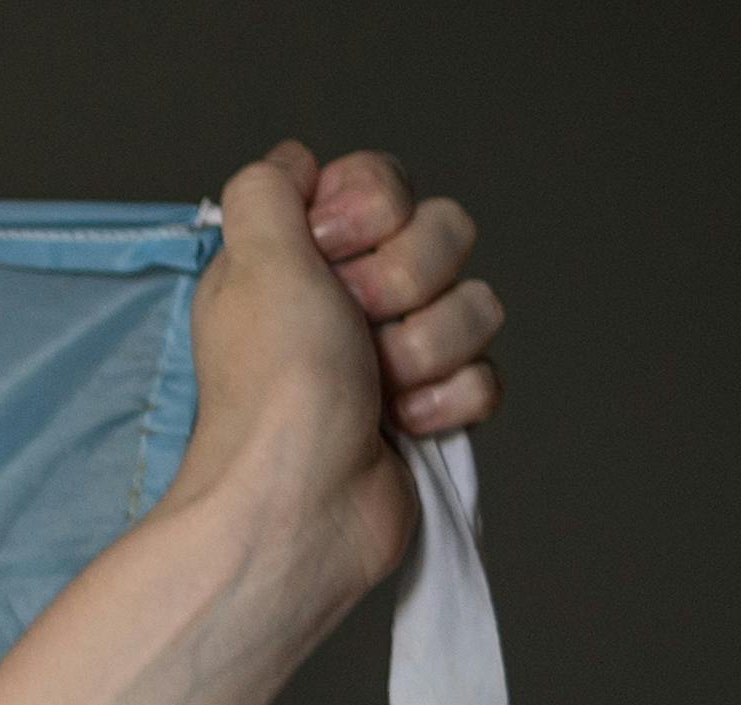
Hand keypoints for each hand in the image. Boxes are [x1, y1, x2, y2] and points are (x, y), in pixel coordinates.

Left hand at [167, 143, 508, 595]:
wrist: (300, 506)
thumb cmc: (274, 390)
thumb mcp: (253, 261)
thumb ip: (268, 191)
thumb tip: (293, 162)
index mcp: (303, 257)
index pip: (385, 183)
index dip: (374, 208)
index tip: (331, 247)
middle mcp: (348, 299)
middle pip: (444, 232)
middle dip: (406, 279)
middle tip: (353, 325)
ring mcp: (394, 355)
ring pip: (476, 302)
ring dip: (426, 347)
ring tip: (374, 390)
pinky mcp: (431, 409)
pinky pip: (487, 372)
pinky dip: (446, 402)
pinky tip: (399, 428)